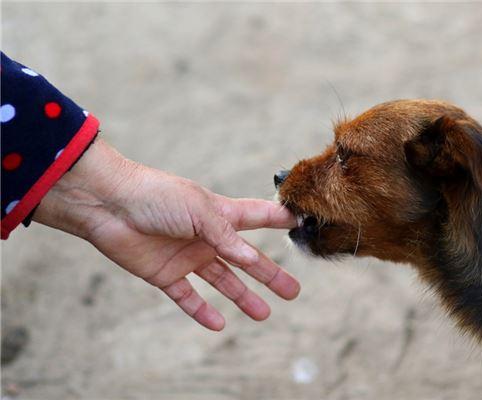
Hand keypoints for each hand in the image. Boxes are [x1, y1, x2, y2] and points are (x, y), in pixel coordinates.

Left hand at [33, 138, 299, 330]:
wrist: (108, 205)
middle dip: (270, 274)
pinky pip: (187, 297)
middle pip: (246, 259)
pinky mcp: (165, 274)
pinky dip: (201, 311)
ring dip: (243, 297)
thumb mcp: (200, 211)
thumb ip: (227, 236)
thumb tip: (253, 258)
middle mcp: (207, 237)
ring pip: (223, 281)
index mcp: (220, 214)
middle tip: (293, 291)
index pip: (258, 217)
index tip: (302, 224)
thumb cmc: (157, 196)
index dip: (280, 220)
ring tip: (264, 314)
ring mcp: (187, 256)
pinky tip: (218, 324)